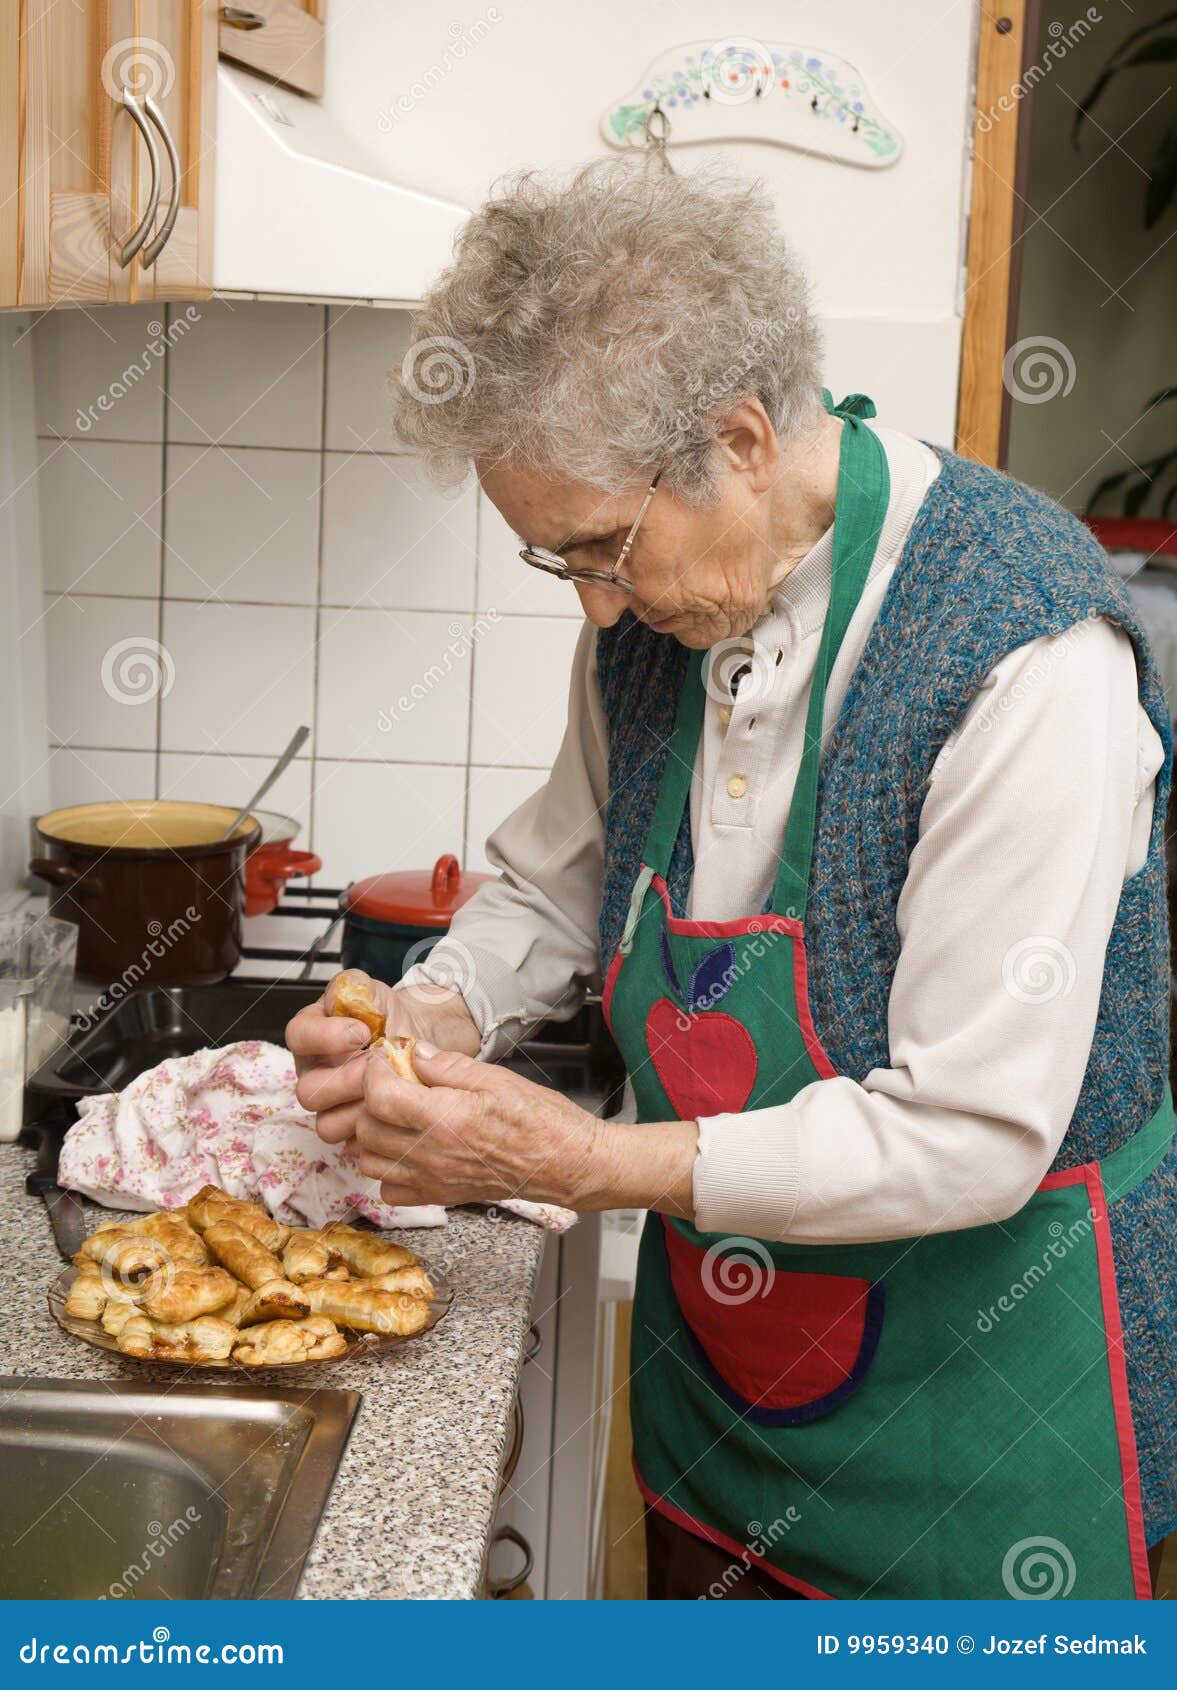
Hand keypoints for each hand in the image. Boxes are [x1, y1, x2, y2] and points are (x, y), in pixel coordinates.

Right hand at [286, 969, 479, 1144]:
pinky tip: (394, 1110)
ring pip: (327, 1124)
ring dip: (362, 1109)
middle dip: (347, 1081)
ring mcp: (329, 1107)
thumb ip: (353, 986)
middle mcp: (312, 1074)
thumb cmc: (383, 1016)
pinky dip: (376, 1130)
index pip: (298, 1037)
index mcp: (310, 1035)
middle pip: (309, 1091)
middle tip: (377, 1067)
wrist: (412, 1037)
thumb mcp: (369, 990)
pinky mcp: (349, 1130)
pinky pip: (352, 1143)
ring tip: (390, 1090)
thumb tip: (348, 1000)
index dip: (326, 1037)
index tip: (360, 1032)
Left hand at [352, 1044, 699, 1215]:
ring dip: (373, 1134)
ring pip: (369, 1162)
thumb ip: (448, 1066)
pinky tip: (405, 1149)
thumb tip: (414, 1053)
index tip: (385, 1060)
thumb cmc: (541, 1120)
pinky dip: (387, 1171)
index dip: (373, 1072)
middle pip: (367, 1128)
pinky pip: (389, 1191)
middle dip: (370, 1099)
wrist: (568, 1163)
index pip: (379, 1096)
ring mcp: (433, 1180)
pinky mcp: (440, 1195)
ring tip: (395, 1113)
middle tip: (392, 1081)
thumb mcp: (496, 1078)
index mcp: (445, 1119)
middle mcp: (432, 1155)